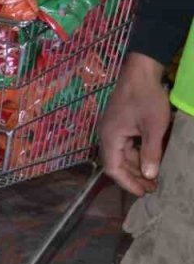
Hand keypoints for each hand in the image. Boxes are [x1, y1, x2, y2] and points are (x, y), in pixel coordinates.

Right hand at [98, 53, 171, 195]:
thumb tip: (150, 176)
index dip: (128, 183)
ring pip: (123, 154)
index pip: (113, 168)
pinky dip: (138, 154)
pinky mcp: (121, 123)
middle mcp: (107, 135)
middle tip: (154, 187)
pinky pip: (127, 144)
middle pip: (117, 163)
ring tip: (156, 176)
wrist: (141, 70)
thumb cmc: (147, 98)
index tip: (144, 192)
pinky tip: (152, 158)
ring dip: (138, 166)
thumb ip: (151, 152)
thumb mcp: (154, 127)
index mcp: (110, 137)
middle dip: (135, 177)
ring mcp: (113, 128)